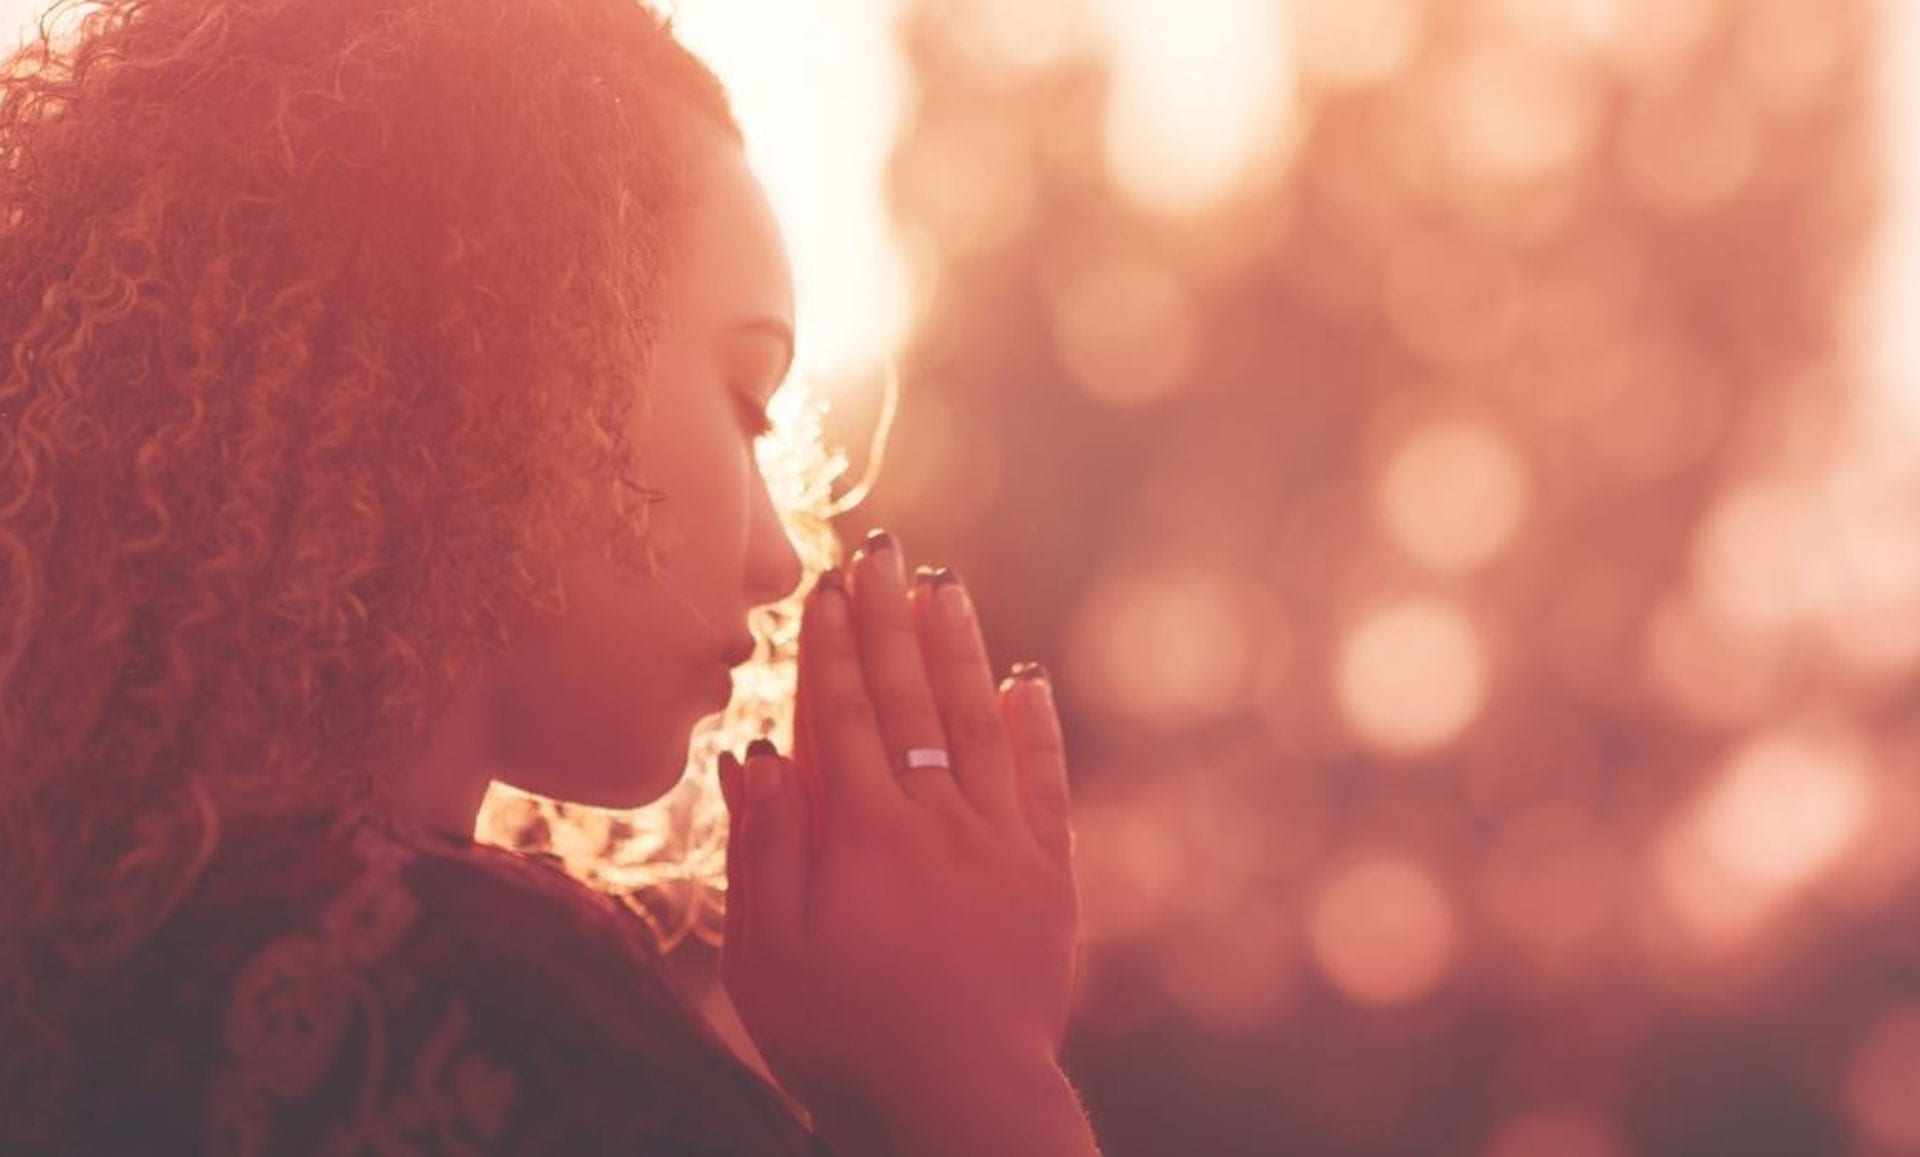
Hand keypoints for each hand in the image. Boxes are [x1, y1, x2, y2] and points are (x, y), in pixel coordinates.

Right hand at [716, 531, 1079, 1125]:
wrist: (963, 1100)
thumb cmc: (847, 1038)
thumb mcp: (769, 957)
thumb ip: (763, 849)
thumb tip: (754, 751)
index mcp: (862, 832)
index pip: (842, 713)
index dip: (831, 645)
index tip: (827, 586)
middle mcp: (935, 818)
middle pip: (909, 698)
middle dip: (890, 619)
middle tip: (883, 551)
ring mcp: (999, 842)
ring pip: (976, 721)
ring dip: (959, 648)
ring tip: (947, 584)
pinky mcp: (1048, 876)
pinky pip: (1044, 781)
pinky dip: (1037, 726)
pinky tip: (1028, 678)